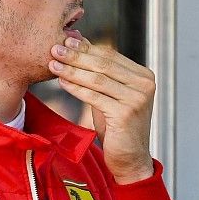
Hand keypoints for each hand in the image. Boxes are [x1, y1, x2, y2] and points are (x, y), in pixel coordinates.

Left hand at [49, 37, 154, 183]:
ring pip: (97, 79)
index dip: (86, 48)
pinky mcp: (125, 114)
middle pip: (104, 64)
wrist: (129, 158)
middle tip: (55, 49)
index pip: (110, 55)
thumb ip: (99, 71)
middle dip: (76, 56)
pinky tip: (62, 82)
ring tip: (53, 65)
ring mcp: (137, 99)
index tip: (66, 41)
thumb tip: (79, 41)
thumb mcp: (109, 93)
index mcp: (143, 76)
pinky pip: (94, 96)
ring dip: (72, 70)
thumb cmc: (117, 125)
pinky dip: (76, 88)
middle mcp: (144, 85)